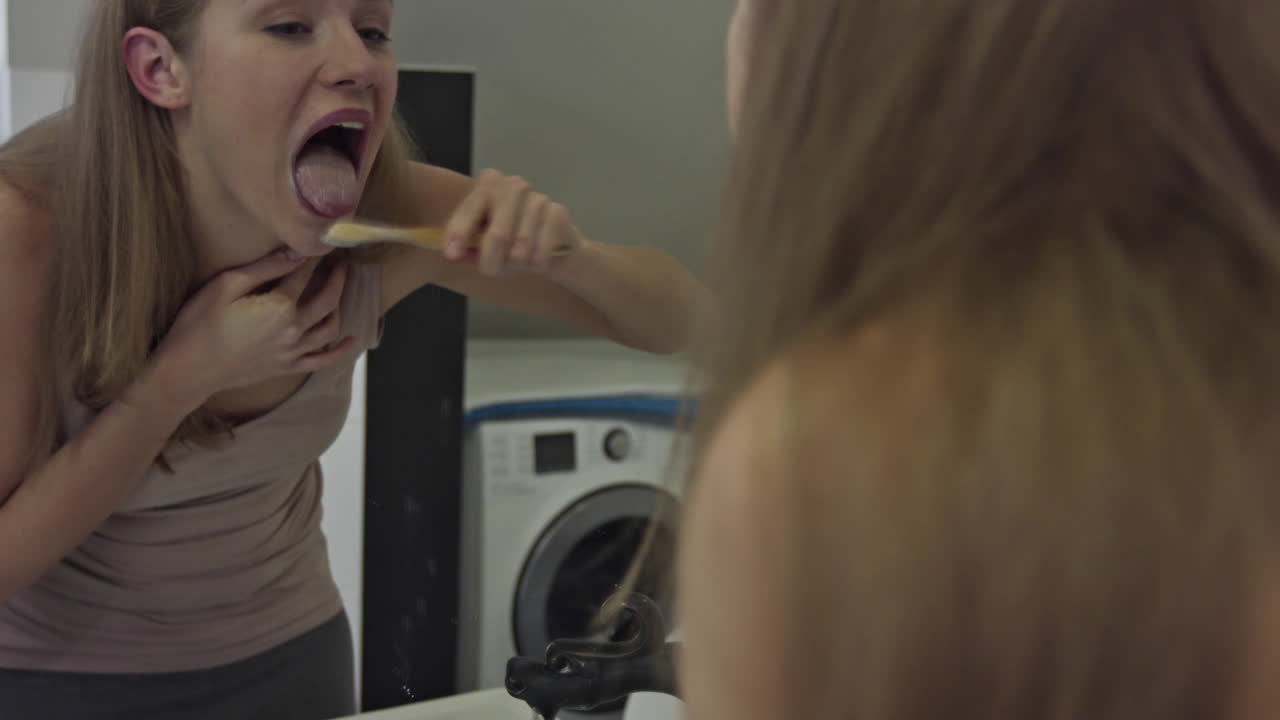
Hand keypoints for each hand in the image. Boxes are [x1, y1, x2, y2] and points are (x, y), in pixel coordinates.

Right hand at [152, 250, 353, 406]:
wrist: (187, 370)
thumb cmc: (199, 325)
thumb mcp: (226, 286)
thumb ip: (265, 268)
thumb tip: (295, 253)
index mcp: (279, 306)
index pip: (304, 275)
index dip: (313, 259)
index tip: (320, 246)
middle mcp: (293, 330)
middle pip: (327, 300)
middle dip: (337, 280)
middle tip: (341, 266)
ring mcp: (292, 352)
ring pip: (330, 329)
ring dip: (339, 308)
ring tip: (339, 294)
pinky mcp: (286, 368)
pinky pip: (322, 360)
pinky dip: (340, 351)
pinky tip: (350, 340)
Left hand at [442, 169, 585, 276]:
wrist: (556, 249)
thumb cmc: (512, 243)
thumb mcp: (484, 244)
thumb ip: (469, 245)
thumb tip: (453, 254)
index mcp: (489, 184)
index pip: (471, 207)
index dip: (460, 232)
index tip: (452, 255)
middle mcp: (513, 185)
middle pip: (498, 234)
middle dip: (492, 260)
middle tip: (492, 270)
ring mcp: (538, 198)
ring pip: (521, 248)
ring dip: (517, 265)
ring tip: (519, 262)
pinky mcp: (558, 213)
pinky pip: (541, 252)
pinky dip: (537, 264)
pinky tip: (538, 260)